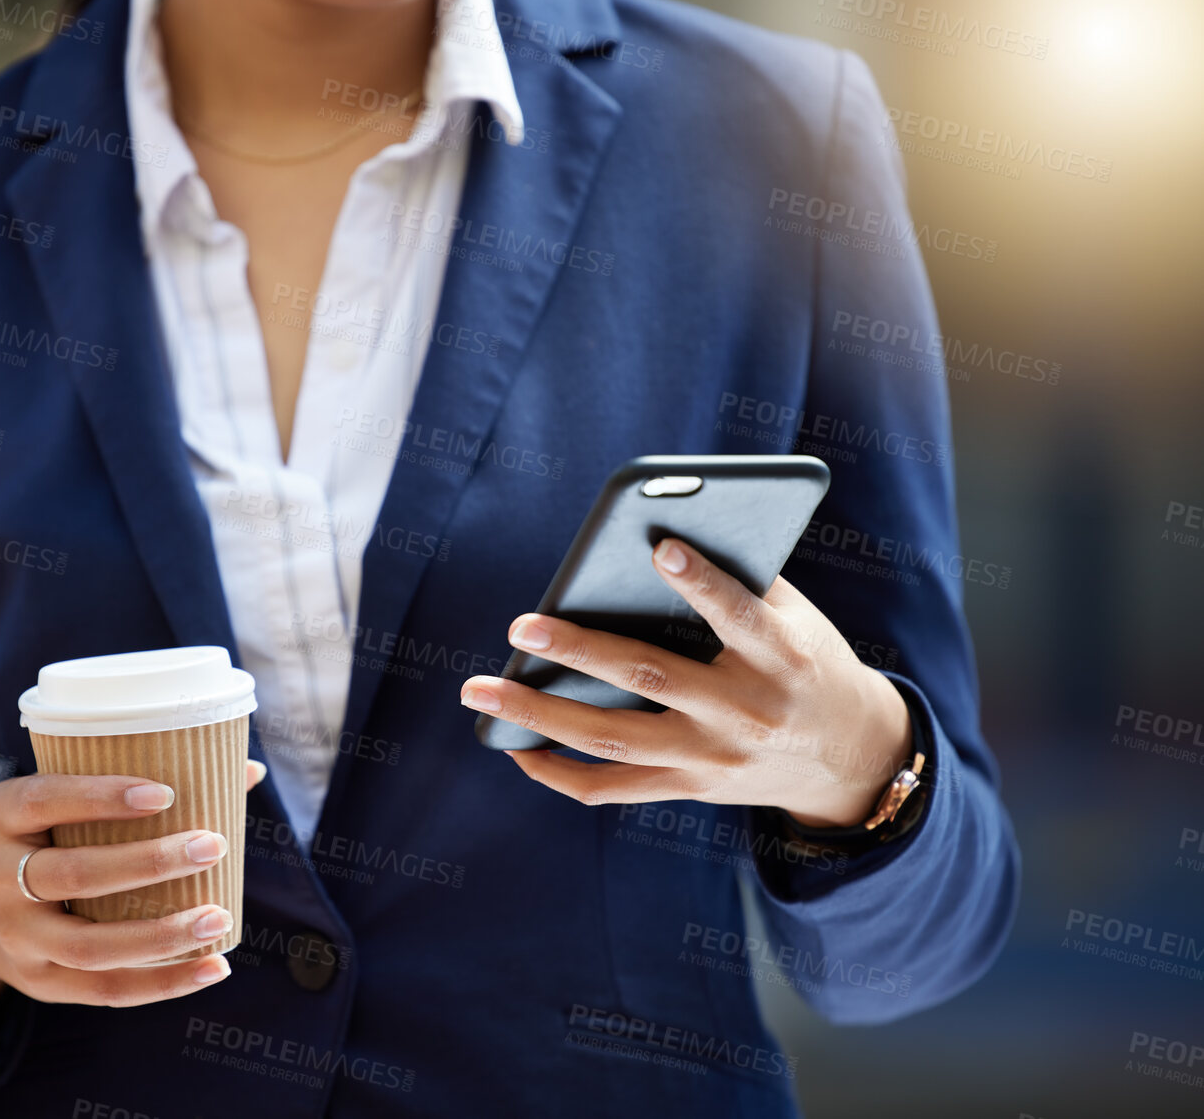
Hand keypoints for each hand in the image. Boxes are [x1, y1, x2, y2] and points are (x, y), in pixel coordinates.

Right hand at [0, 759, 268, 1017]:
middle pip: (73, 874)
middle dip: (148, 863)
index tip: (165, 793)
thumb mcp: (55, 799)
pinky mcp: (38, 981)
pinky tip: (213, 967)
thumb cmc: (40, 833)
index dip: (100, 797)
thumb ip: (135, 780)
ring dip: (161, 934)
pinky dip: (163, 984)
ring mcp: (15, 936)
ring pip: (89, 945)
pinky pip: (103, 991)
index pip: (44, 800)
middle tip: (211, 845)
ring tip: (218, 917)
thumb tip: (248, 769)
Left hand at [460, 538, 912, 826]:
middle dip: (579, 652)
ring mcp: (713, 758)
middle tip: (521, 628)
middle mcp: (744, 712)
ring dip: (537, 717)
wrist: (850, 757)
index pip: (739, 615)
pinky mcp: (690, 788)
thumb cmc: (807, 662)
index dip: (702, 583)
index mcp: (782, 658)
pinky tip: (515, 748)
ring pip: (612, 738)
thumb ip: (739, 581)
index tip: (660, 546)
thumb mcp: (798, 619)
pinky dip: (557, 773)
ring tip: (479, 693)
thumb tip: (652, 541)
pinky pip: (611, 788)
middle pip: (649, 678)